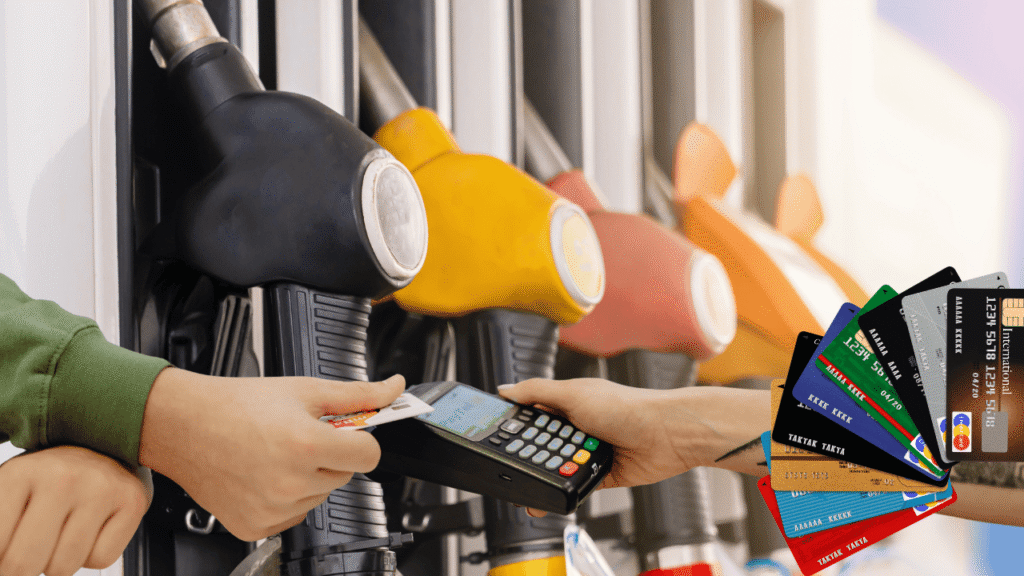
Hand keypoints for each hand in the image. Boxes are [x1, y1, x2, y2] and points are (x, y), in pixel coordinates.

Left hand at [0, 446, 151, 575]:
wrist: (105, 447)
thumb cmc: (50, 479)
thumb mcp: (12, 492)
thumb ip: (1, 525)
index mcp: (19, 473)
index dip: (0, 560)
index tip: (9, 550)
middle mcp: (62, 477)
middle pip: (25, 562)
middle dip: (24, 569)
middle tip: (32, 555)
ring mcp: (101, 488)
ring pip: (65, 566)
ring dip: (60, 563)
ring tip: (63, 536)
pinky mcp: (132, 501)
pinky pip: (102, 559)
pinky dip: (93, 556)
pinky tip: (92, 531)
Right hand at [139, 368, 404, 540]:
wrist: (183, 425)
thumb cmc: (236, 404)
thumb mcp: (304, 390)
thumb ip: (357, 394)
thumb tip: (393, 388)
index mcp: (306, 444)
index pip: (369, 455)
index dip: (360, 439)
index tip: (345, 431)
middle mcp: (291, 482)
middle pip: (344, 475)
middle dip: (331, 454)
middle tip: (298, 435)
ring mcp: (273, 509)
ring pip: (320, 495)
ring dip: (309, 477)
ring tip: (275, 453)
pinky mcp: (256, 526)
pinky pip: (294, 515)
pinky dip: (287, 498)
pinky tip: (263, 474)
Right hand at [500, 378, 770, 516]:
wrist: (666, 436)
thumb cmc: (629, 407)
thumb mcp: (574, 394)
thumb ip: (536, 392)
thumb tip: (505, 389)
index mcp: (568, 402)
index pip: (532, 413)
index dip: (515, 425)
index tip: (497, 436)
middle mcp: (577, 426)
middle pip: (542, 444)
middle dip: (529, 454)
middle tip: (514, 463)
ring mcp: (588, 451)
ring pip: (556, 468)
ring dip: (547, 474)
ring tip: (533, 481)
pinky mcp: (599, 474)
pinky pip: (574, 486)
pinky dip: (565, 490)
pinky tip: (555, 493)